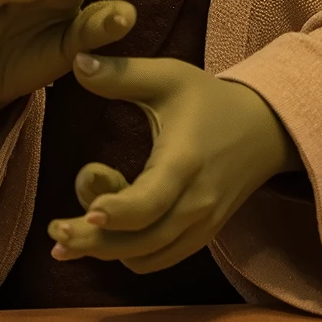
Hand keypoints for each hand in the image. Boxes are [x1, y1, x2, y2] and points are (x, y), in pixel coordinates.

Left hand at [47, 54, 299, 274]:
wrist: (266, 128)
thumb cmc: (210, 100)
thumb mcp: (170, 77)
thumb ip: (122, 73)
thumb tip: (76, 61)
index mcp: (186, 160)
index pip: (150, 202)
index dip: (116, 214)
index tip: (84, 212)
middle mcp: (197, 200)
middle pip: (139, 242)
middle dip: (93, 242)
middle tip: (55, 232)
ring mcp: (202, 223)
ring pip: (145, 257)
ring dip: (108, 249)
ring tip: (80, 222)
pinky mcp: (202, 235)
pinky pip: (158, 259)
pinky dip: (129, 253)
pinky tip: (109, 230)